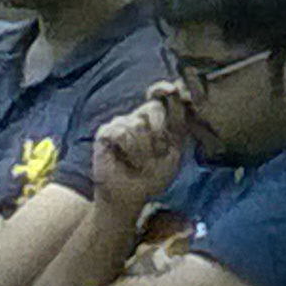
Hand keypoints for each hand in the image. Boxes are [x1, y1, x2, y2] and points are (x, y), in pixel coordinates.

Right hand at [91, 85, 190, 210]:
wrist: (130, 197)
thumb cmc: (153, 177)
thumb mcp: (173, 153)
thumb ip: (179, 128)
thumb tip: (178, 99)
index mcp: (158, 121)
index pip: (162, 96)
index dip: (165, 89)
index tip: (172, 89)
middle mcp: (139, 118)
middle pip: (153, 108)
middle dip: (160, 133)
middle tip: (158, 153)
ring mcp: (121, 123)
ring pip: (138, 124)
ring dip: (144, 150)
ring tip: (141, 163)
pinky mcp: (106, 132)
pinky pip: (122, 132)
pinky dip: (129, 150)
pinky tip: (126, 160)